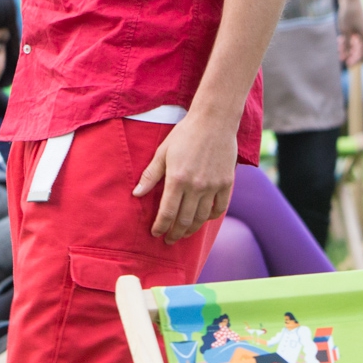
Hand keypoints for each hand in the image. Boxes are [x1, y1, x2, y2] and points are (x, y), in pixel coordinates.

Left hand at [133, 114, 236, 242]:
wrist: (213, 122)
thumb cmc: (184, 135)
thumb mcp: (162, 152)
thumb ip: (150, 175)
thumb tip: (136, 194)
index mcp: (177, 179)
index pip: (166, 213)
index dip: (160, 226)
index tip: (155, 233)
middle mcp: (196, 187)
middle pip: (184, 220)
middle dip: (174, 233)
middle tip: (169, 240)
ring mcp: (213, 187)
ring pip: (201, 218)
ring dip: (191, 230)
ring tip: (183, 234)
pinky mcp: (226, 184)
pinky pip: (219, 209)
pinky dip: (210, 218)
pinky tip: (203, 219)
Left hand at [338, 0, 362, 66]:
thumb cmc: (348, 14)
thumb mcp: (346, 30)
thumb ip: (347, 43)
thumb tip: (348, 54)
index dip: (355, 60)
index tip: (347, 64)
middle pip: (359, 49)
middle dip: (350, 54)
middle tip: (340, 58)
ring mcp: (361, 30)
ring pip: (354, 43)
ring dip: (347, 47)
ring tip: (338, 51)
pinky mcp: (356, 26)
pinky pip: (352, 36)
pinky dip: (347, 40)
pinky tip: (339, 42)